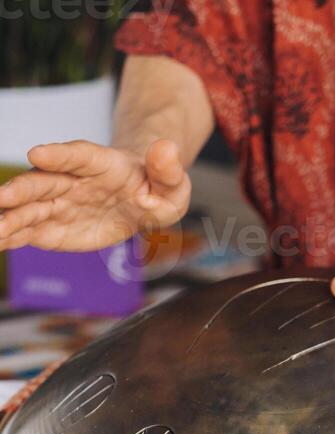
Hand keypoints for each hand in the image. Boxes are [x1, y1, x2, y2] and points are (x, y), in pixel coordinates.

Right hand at [0, 139, 190, 252]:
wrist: (139, 201)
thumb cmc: (155, 190)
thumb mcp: (171, 185)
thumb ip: (169, 171)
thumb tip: (168, 150)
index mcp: (100, 164)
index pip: (77, 155)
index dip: (59, 154)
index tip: (38, 153)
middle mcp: (72, 180)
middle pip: (44, 182)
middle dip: (21, 190)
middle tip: (2, 199)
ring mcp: (60, 203)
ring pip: (30, 208)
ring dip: (9, 218)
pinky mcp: (54, 226)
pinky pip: (30, 231)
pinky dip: (12, 236)